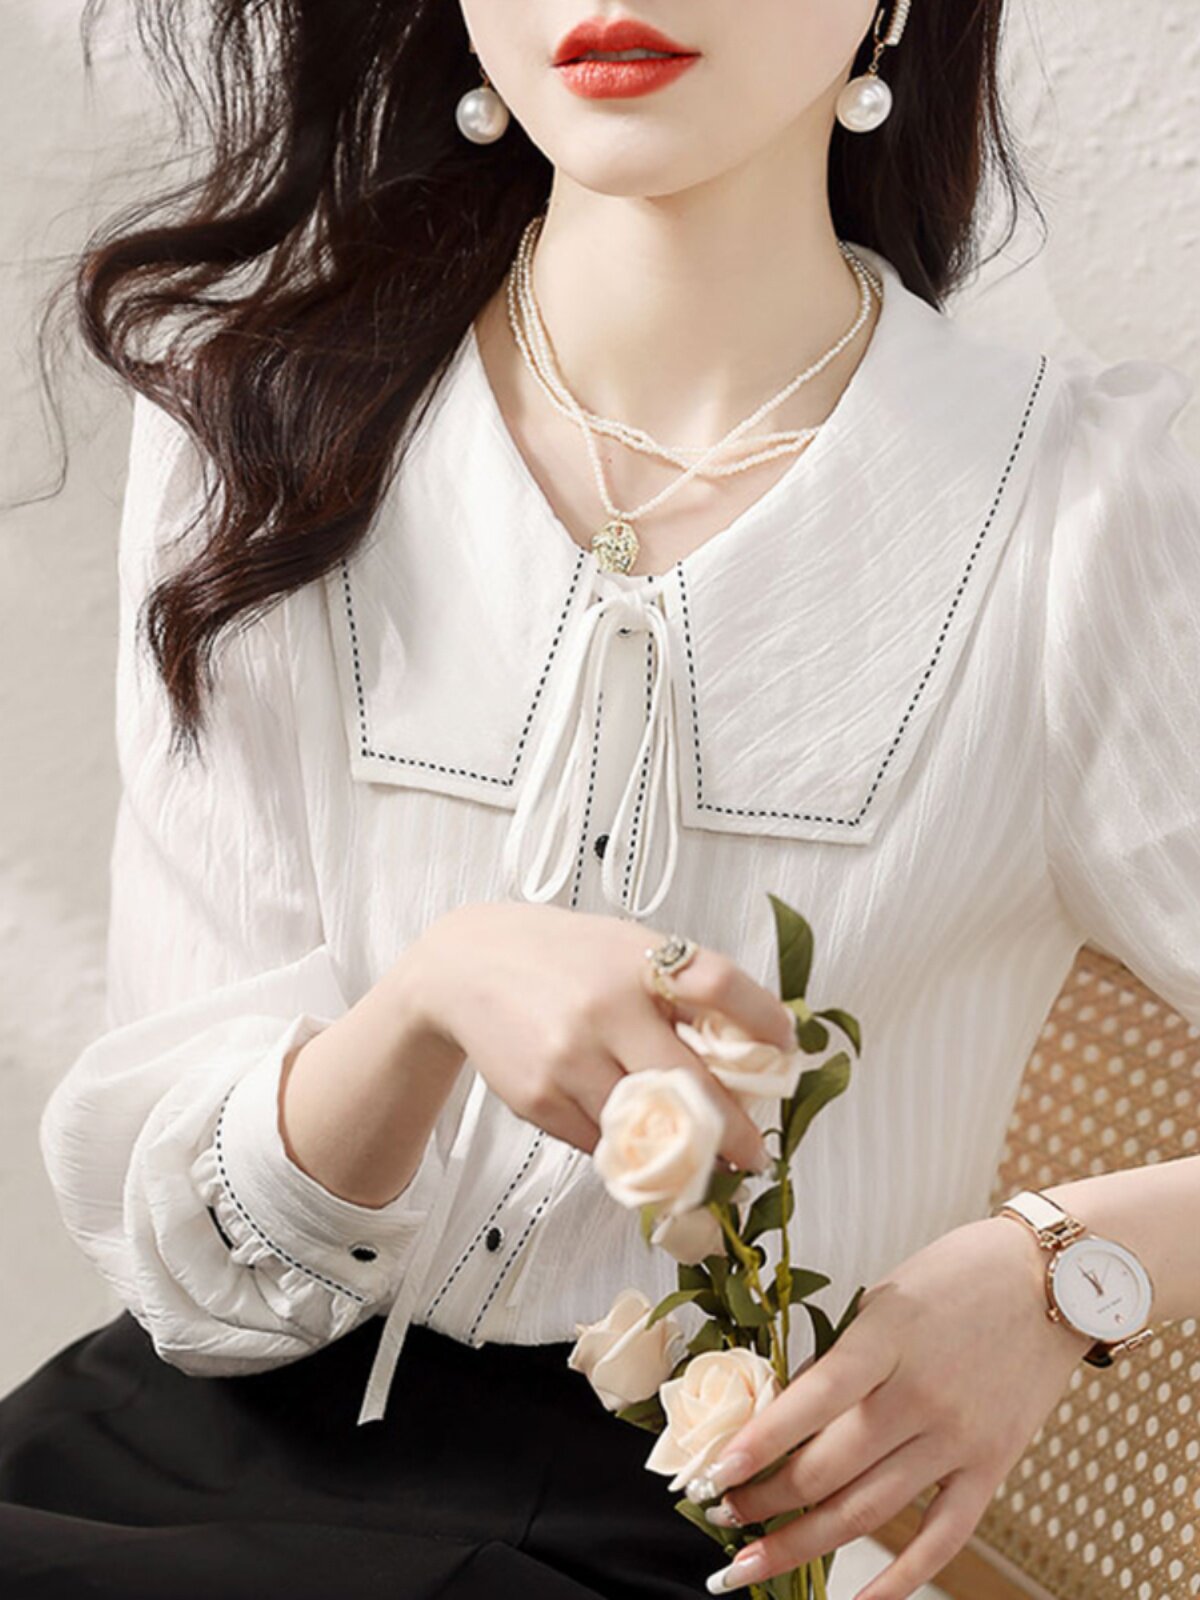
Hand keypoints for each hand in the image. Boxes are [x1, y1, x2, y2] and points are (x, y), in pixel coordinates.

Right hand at [411, 901, 793, 1172]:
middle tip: (757, 1155)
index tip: (787, 1050)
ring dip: (681, 1153)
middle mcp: (606, 1010)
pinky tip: (626, 1133)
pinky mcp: (541, 1100)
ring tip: (699, 1157)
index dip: (765, 1020)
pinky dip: (623, 1146)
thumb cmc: (559, 956)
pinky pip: (601, 1143)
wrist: (463, 969)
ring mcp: (570, 1060)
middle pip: (691, 1085)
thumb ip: (679, 987)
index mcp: (636, 962)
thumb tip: (751, 1044)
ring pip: (646, 1130)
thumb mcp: (624, 947)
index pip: (721, 985)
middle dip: (734, 1132)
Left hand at [695, 1215, 1094, 1597]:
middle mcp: (920, 1395)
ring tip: (755, 1560)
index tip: (711, 1475)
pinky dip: (897, 1578)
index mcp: (885, 1339)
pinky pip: (940, 1538)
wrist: (1056, 1280)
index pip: (808, 1403)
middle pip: (829, 1469)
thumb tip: (785, 1414)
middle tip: (722, 1516)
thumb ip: (842, 1357)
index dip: (755, 1445)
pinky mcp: (991, 1467)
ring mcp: (958, 1437)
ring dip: (804, 1542)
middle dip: (765, 1501)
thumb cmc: (961, 1275)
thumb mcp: (886, 1297)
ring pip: (868, 1510)